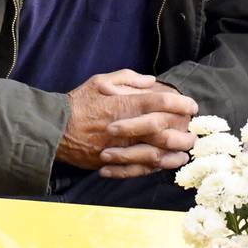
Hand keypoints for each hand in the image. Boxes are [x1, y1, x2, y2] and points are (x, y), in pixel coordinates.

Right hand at [57, 70, 196, 174]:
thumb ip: (127, 78)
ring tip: (186, 152)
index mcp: (123, 105)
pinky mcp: (112, 162)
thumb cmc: (78, 103)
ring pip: (155, 154)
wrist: (54, 130)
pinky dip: (155, 168)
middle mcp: (125, 128)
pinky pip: (139, 169)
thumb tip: (152, 81)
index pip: (160, 103)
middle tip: (194, 131)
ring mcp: (119, 148)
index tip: (191, 105)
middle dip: (184, 132)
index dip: (180, 104)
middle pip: (163, 132)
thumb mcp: (100, 81)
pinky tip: (165, 165)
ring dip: (174, 154)